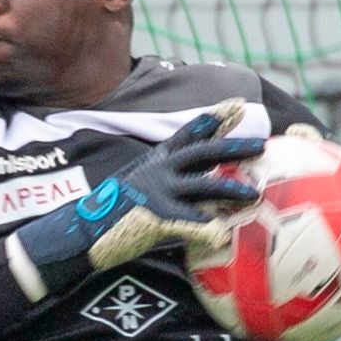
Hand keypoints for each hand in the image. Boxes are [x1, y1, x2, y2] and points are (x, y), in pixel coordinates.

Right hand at [7, 103, 260, 287]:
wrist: (80, 230)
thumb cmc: (111, 212)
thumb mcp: (137, 185)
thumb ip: (163, 181)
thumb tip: (188, 184)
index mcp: (156, 161)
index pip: (189, 134)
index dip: (214, 119)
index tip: (236, 105)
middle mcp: (159, 171)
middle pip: (203, 153)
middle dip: (233, 147)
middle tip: (260, 145)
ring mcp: (158, 193)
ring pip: (203, 186)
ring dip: (230, 189)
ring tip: (253, 194)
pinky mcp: (155, 217)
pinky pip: (189, 223)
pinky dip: (207, 229)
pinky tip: (223, 235)